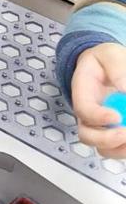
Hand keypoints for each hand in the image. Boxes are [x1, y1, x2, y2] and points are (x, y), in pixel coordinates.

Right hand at [71, 42, 125, 157]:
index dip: (99, 117)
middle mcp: (87, 113)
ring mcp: (99, 126)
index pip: (84, 109)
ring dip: (119, 149)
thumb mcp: (110, 55)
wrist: (108, 66)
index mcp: (82, 92)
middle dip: (107, 139)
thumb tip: (125, 90)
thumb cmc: (106, 60)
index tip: (117, 116)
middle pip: (87, 135)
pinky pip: (116, 148)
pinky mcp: (112, 132)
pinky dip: (125, 148)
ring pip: (102, 148)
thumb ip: (117, 68)